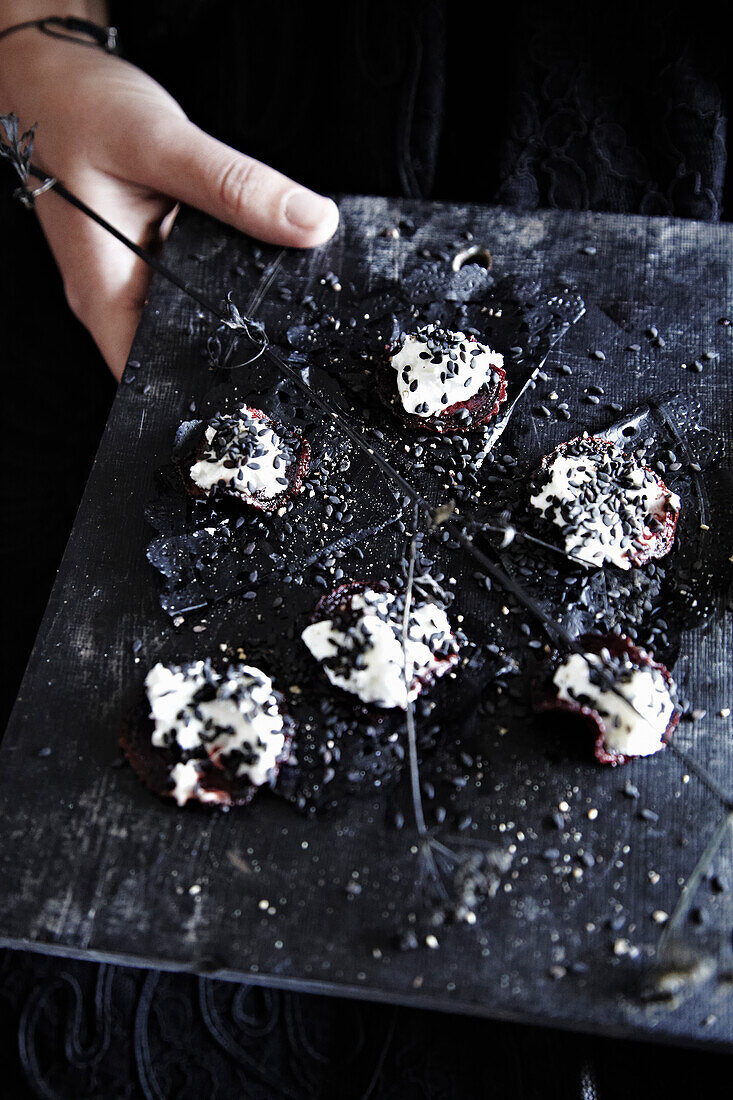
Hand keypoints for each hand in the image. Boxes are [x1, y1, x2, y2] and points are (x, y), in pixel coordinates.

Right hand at [0, 23, 338, 378]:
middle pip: (183, 350)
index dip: (207, 386)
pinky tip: (263, 256)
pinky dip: (231, 270)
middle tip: (297, 333)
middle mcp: (118, 296)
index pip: (152, 375)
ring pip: (196, 314)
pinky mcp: (154, 255)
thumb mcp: (158, 142)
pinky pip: (200, 279)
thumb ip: (234, 186)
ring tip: (289, 295)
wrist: (49, 74)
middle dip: (237, 346)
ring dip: (239, 307)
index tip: (265, 380)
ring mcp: (136, 278)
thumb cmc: (77, 107)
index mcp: (105, 292)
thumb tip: (311, 224)